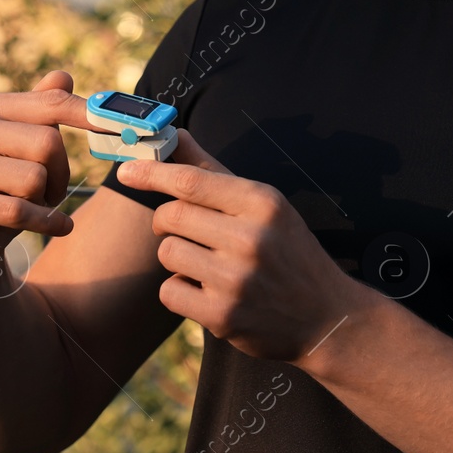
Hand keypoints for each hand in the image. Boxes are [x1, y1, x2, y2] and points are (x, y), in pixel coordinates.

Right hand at [0, 70, 86, 286]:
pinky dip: (47, 223)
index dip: (91, 115)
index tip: (128, 124)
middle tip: (51, 189)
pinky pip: (20, 210)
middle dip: (61, 173)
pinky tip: (55, 226)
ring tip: (32, 205)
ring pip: (35, 179)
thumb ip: (43, 112)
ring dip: (47, 200)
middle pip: (48, 142)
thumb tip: (63, 76)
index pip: (52, 103)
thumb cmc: (3, 187)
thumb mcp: (24, 148)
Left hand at [117, 131, 366, 363]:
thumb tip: (175, 134)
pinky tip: (208, 293)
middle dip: (167, 222)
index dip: (152, 174)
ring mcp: (236, 279)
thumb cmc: (288, 252)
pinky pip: (169, 291)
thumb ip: (214, 172)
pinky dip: (180, 291)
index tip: (126, 170)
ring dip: (177, 258)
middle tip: (183, 230)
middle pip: (171, 216)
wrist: (327, 317)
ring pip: (167, 253)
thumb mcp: (264, 206)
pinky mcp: (223, 316)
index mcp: (262, 203)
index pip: (191, 181)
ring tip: (206, 265)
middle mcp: (250, 238)